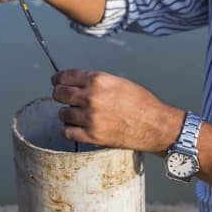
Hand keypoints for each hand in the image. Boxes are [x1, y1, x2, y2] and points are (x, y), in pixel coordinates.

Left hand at [51, 69, 185, 153]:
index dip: (58, 79)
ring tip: (77, 115)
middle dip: (60, 95)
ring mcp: (90, 117)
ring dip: (67, 114)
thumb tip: (77, 83)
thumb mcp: (118, 82)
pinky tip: (77, 128)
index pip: (65, 76)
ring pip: (62, 114)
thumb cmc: (141, 103)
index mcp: (98, 80)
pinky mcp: (92, 136)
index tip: (56, 82)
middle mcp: (91, 97)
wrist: (155, 125)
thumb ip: (96, 82)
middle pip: (59, 94)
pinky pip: (68, 132)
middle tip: (63, 98)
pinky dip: (70, 130)